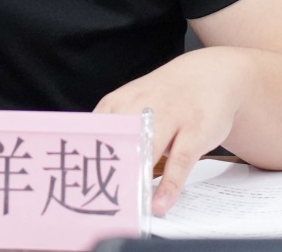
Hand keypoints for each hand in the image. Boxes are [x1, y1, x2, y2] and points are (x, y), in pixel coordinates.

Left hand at [94, 47, 248, 215]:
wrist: (209, 74)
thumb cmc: (164, 97)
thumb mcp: (133, 103)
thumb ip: (113, 127)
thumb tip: (86, 162)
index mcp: (120, 102)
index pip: (95, 130)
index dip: (83, 155)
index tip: (73, 179)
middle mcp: (143, 107)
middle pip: (121, 141)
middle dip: (108, 169)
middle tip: (96, 198)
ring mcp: (171, 118)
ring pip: (149, 149)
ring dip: (137, 179)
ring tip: (127, 208)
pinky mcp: (195, 131)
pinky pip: (181, 161)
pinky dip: (170, 185)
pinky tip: (160, 203)